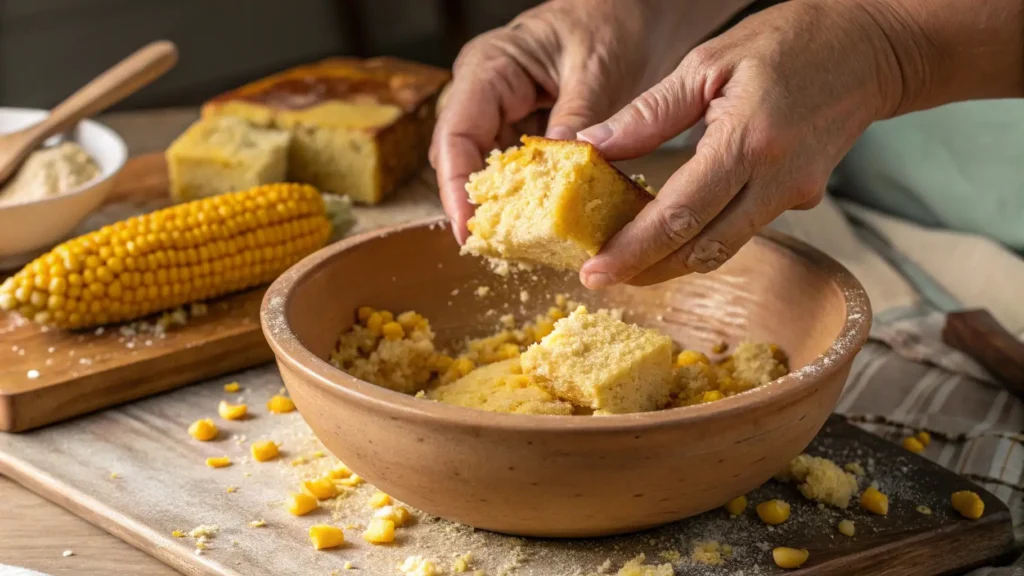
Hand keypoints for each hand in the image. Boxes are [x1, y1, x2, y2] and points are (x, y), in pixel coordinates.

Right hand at [430, 0, 741, 242]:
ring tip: (520, 242)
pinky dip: (527, 194)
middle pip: (459, 158)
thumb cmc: (611, 21)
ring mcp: (502, 111)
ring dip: (501, 204)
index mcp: (489, 67)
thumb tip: (559, 168)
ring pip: (485, 169)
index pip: (455, 135)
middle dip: (475, 203)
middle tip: (497, 247)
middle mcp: (484, 91)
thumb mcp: (596, 68)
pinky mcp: (524, 128)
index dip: (456, 187)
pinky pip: (515, 169)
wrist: (633, 11)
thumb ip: (575, 117)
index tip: (470, 230)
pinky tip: (544, 220)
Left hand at [577, 0, 911, 287]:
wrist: (870, 48)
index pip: (680, 215)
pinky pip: (743, 230)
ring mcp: (795, 195)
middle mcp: (777, 180)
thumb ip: (649, 113)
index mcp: (748, 140)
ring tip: (627, 260)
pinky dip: (702, 238)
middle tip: (599, 277)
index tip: (595, 271)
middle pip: (701, 250)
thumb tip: (594, 145)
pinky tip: (670, 231)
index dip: (633, 250)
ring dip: (672, 263)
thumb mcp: (708, 62)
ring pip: (723, 249)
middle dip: (646, 271)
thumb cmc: (789, 42)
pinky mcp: (802, 199)